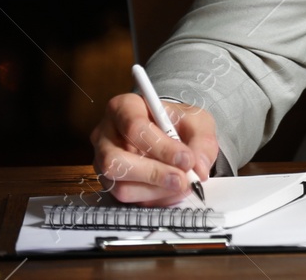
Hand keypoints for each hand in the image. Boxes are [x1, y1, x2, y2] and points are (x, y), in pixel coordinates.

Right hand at [90, 94, 217, 204]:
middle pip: (115, 160)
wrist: (171, 135)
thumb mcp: (197, 122)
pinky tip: (171, 188)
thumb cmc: (178, 123)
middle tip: (182, 179)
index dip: (161, 147)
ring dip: (156, 190)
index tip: (186, 158)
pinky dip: (154, 198)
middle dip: (153, 174)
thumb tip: (198, 168)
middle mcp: (106, 134)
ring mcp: (103, 161)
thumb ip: (202, 142)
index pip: (134, 127)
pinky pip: (127, 198)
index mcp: (124, 107)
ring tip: (181, 183)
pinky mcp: (110, 183)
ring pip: (120, 185)